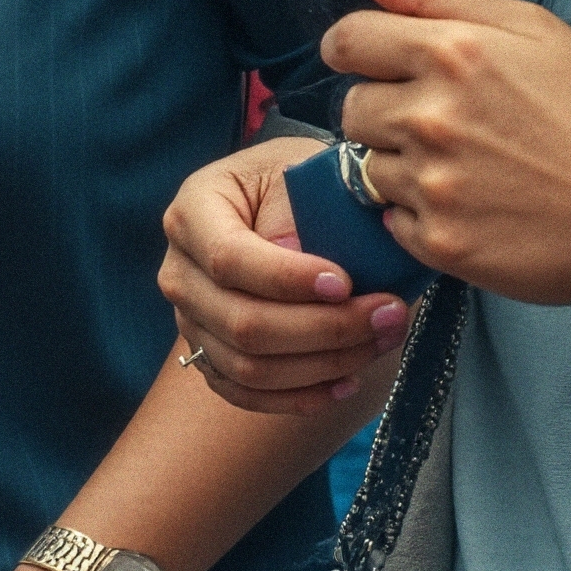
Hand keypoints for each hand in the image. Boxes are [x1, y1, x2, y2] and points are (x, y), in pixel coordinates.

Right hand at [156, 137, 407, 412]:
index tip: (346, 283)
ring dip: (324, 364)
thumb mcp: (303, 173)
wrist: (284, 204)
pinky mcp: (210, 356)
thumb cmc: (298, 183)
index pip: (229, 258)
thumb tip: (316, 276)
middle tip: (389, 313)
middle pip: (242, 324)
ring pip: (250, 367)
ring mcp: (191, 320)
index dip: (287, 279)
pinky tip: (346, 382)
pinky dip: (300, 397)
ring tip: (383, 340)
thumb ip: (306, 215)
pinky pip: (248, 395)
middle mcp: (181, 270)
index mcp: (193, 211)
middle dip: (325, 328)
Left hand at [321, 0, 570, 307]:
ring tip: (465, 165)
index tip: (381, 63)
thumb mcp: (532, 28)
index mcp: (451, 52)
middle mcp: (430, 117)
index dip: (358, 50)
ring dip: (401, 164)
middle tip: (447, 121)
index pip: (347, 40)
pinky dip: (418, 214)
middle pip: (352, 106)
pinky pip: (389, 220)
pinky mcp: (437, 242)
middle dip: (385, 108)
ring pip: (366, 166)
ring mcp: (431, 184)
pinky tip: (470, 204)